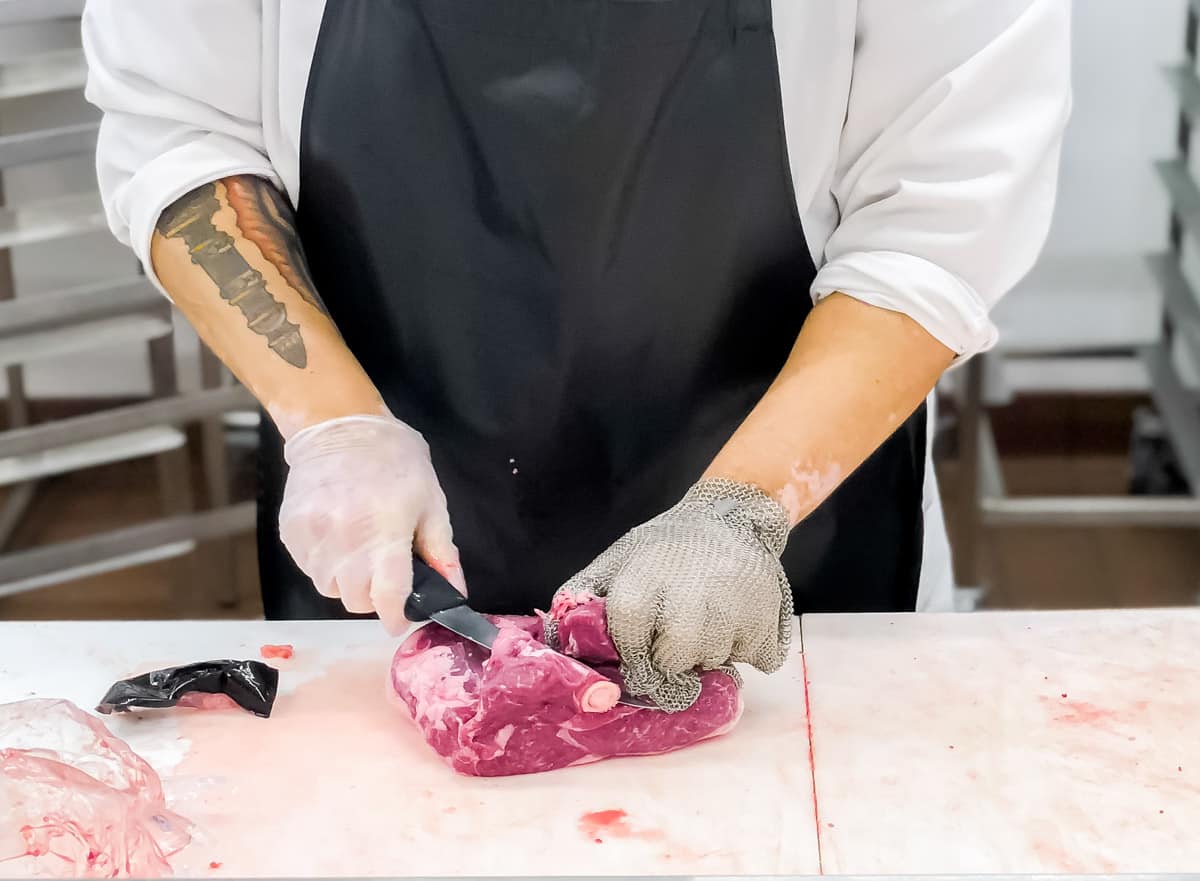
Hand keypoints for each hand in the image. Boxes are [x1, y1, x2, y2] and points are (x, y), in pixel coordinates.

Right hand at [278, 415, 464, 632]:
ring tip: (359, 551)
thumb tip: (455, 594)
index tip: (400, 619)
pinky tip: (338, 537)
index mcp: (385, 530)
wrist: (339, 426)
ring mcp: (312, 535)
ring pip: (329, 587)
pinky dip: (325, 564)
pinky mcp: (290, 531)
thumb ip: (441, 551)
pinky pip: (308, 567)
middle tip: (383, 573)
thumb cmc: (395, 461)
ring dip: (347, 581)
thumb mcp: (431, 501)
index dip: (395, 616)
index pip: (387, 595)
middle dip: (373, 596)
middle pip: (356, 599)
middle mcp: (344, 538)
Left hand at [552, 479, 793, 710]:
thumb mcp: (617, 562)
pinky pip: (752, 658)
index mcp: (643, 585)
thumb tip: (556, 638)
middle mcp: (690, 599)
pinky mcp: (769, 620)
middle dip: (671, 655)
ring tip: (705, 616)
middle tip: (674, 632)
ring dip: (708, 650)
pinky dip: (744, 645)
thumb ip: (585, 597)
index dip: (632, 653)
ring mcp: (734, 612)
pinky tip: (735, 616)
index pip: (629, 642)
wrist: (729, 516)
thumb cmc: (664, 548)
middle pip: (673, 661)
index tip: (639, 650)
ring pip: (714, 661)